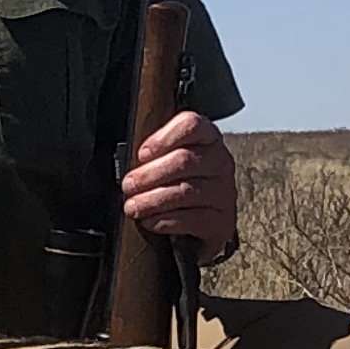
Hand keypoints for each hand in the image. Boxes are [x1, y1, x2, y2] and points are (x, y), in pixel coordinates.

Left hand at [119, 109, 237, 261]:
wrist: (198, 224)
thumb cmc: (177, 184)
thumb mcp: (166, 160)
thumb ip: (152, 153)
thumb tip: (125, 159)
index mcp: (206, 138)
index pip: (191, 125)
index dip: (164, 138)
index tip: (142, 154)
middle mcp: (220, 161)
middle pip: (184, 160)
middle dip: (149, 174)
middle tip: (128, 185)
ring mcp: (224, 191)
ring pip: (185, 192)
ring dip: (152, 200)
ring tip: (133, 206)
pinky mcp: (221, 220)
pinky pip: (191, 218)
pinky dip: (165, 220)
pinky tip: (150, 221)